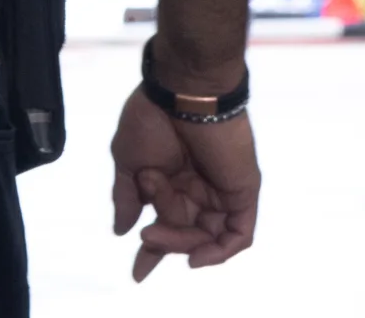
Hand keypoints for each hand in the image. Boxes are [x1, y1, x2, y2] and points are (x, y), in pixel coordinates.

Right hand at [109, 85, 259, 281]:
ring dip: (180, 243)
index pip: (166, 224)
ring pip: (207, 237)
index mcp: (172, 180)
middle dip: (163, 241)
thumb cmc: (152, 118)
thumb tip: (121, 230)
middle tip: (144, 235)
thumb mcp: (128, 162)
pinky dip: (219, 252)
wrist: (181, 92)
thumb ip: (126, 198)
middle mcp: (198, 188)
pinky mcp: (243, 191)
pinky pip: (239, 235)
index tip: (138, 274)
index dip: (153, 251)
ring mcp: (222, 190)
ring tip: (155, 232)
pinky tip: (195, 257)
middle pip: (185, 233)